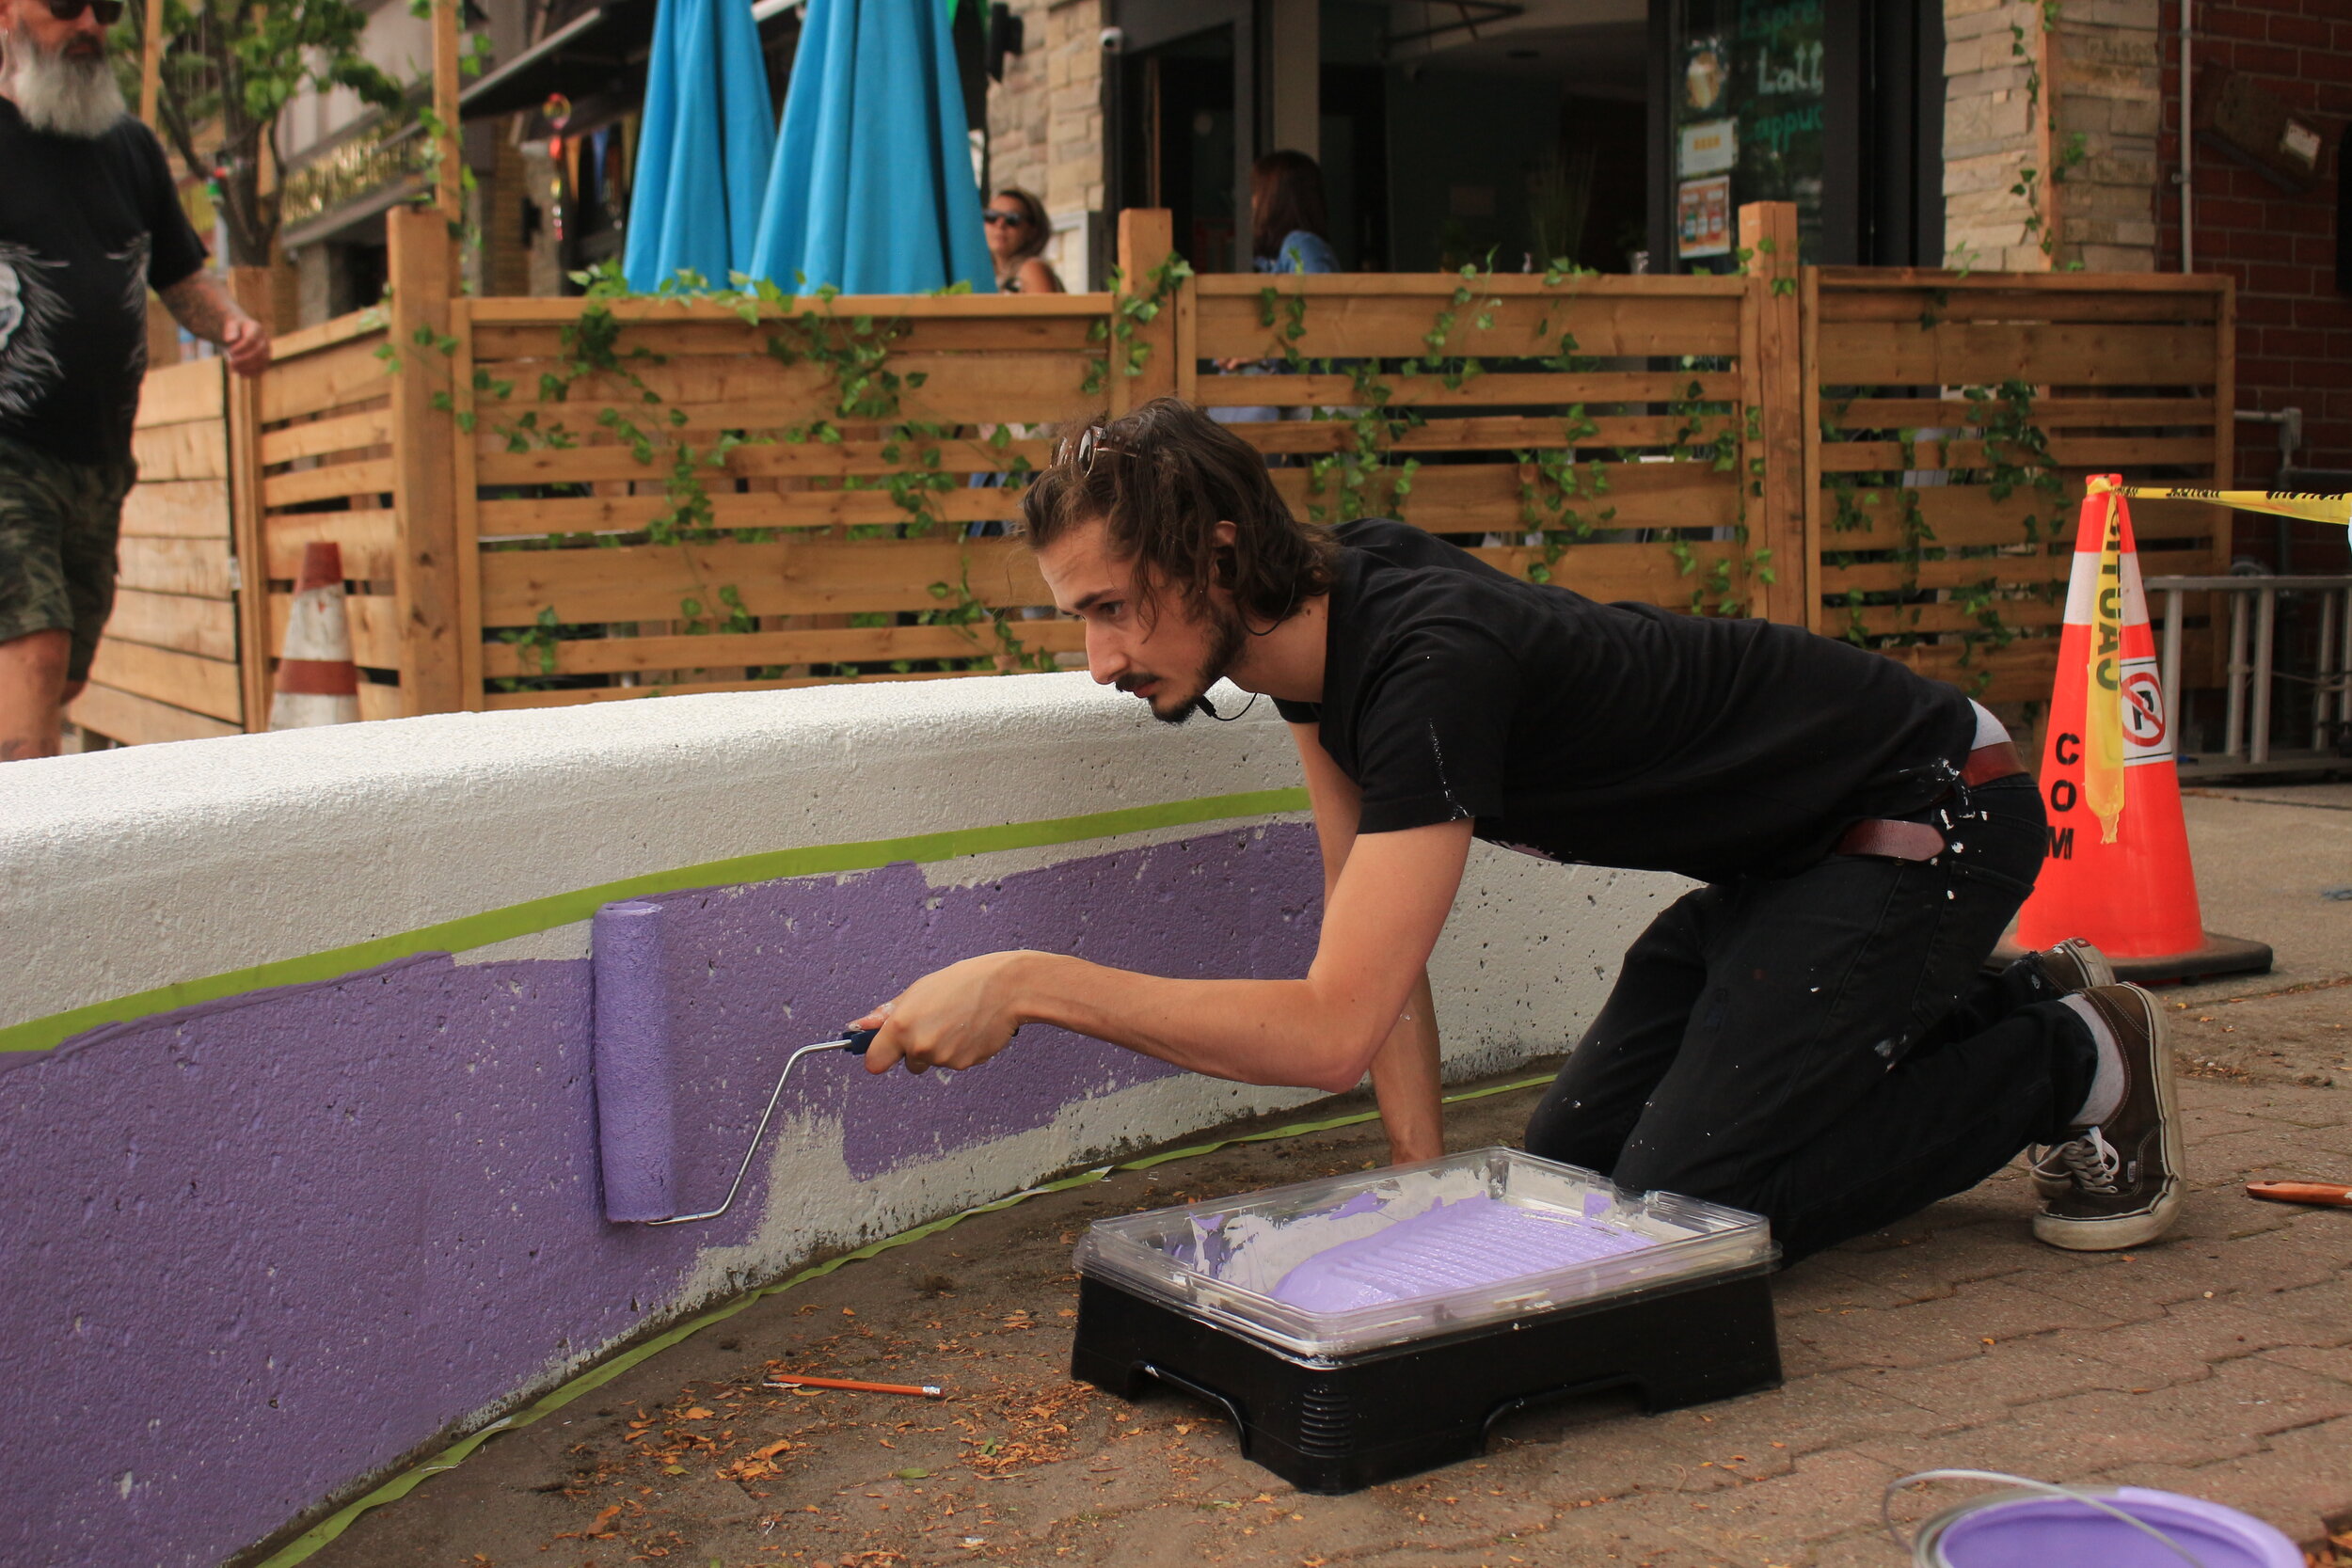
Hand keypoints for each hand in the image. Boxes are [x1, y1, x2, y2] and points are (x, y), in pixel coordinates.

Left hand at [221, 315, 270, 378]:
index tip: (229, 352)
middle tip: (230, 364)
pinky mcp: (265, 360)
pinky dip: (251, 373)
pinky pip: (261, 369)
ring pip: (262, 362)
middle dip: (244, 360)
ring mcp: (267, 351)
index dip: (240, 348)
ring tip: (233, 369)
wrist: (240, 331)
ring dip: (247, 368)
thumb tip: (230, 339)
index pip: (251, 340)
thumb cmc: (233, 327)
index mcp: (256, 329)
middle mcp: (265, 340)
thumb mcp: (229, 325)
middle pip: (258, 352)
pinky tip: (240, 373)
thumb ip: (230, 330)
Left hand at [852, 951, 1037, 1075]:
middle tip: (937, 1021)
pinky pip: (955, 1062)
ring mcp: (943, 1059)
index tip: (887, 1049)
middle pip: (909, 1063)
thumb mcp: (920, 989)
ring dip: (941, 1048)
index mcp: (902, 1026)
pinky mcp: (965, 1064)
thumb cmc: (964, 982)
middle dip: (917, 1049)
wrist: (1008, 988)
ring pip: (934, 1062)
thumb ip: (889, 1012)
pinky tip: (972, 1029)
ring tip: (959, 1021)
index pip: (874, 1062)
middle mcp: (920, 1047)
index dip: (881, 1055)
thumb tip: (861, 1025)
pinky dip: (961, 1050)